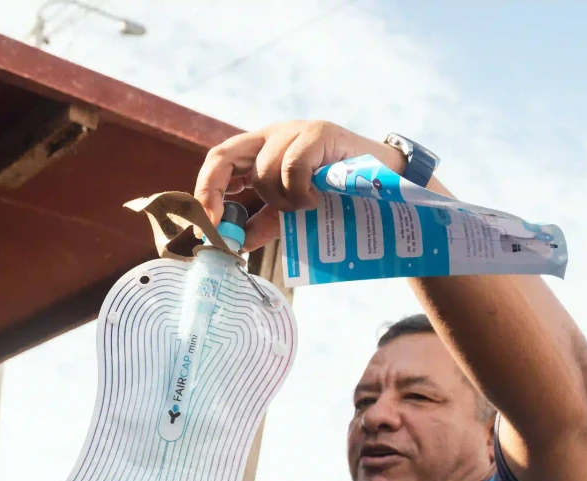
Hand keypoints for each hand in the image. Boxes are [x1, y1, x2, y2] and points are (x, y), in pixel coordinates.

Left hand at [195, 120, 387, 249]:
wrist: (383, 181)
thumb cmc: (336, 193)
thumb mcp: (291, 211)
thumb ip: (263, 223)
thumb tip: (234, 243)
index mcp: (261, 151)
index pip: (219, 162)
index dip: (204, 191)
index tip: (203, 224)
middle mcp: (272, 136)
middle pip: (224, 155)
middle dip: (213, 192)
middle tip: (221, 224)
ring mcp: (294, 131)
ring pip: (263, 170)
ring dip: (279, 200)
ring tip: (304, 207)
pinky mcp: (318, 133)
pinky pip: (292, 167)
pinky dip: (299, 191)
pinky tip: (316, 198)